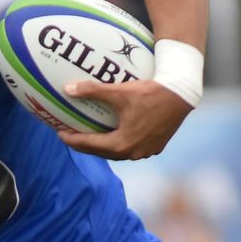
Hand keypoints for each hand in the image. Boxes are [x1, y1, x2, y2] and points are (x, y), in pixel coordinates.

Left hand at [56, 78, 192, 159]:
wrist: (181, 95)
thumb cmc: (150, 92)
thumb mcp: (119, 91)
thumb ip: (92, 90)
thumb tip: (67, 88)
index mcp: (121, 144)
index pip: (89, 145)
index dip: (72, 139)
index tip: (59, 133)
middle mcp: (133, 153)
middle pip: (101, 152)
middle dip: (84, 145)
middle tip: (70, 136)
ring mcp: (146, 152)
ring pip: (117, 153)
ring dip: (102, 147)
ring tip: (89, 138)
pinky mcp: (156, 147)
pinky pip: (132, 148)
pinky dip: (119, 144)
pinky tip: (115, 135)